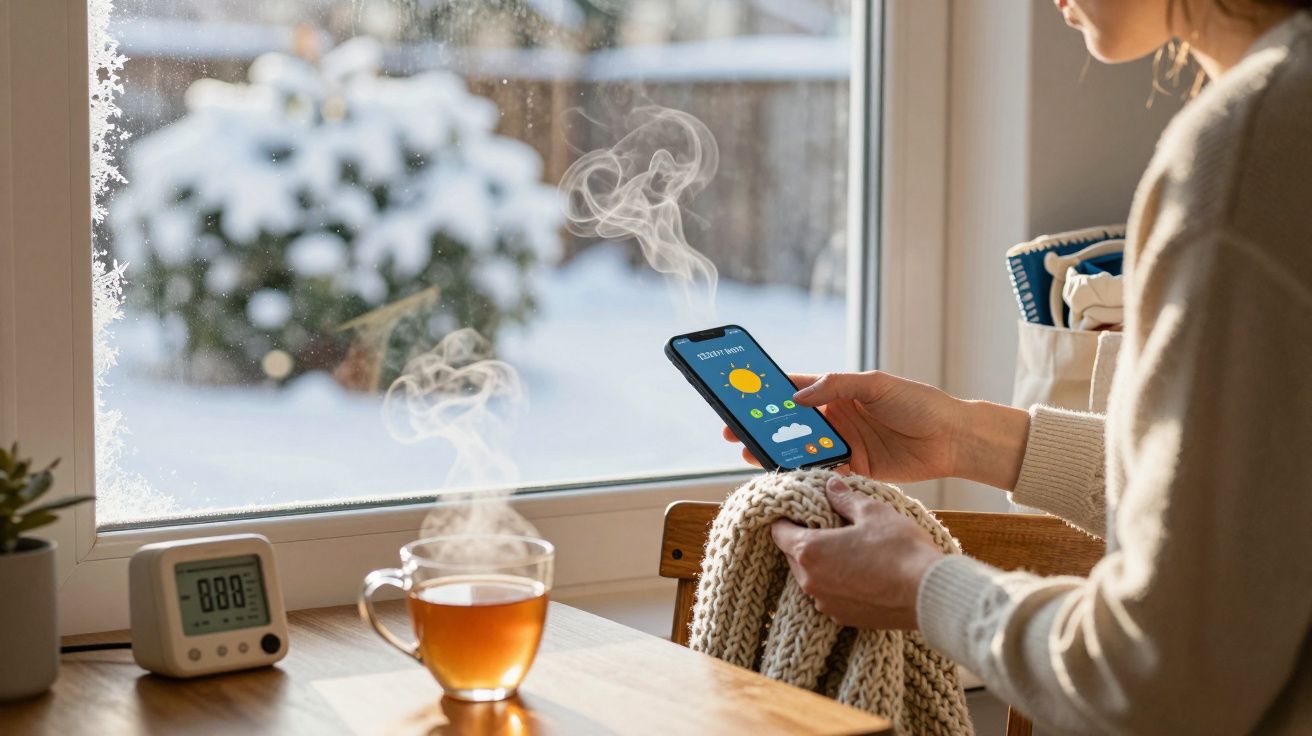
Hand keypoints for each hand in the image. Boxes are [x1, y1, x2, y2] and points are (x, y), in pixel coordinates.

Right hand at [722, 371, 1029, 488]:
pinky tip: (785, 476)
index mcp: (839, 392)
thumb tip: (798, 396)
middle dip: (763, 428)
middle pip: (791, 423)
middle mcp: (837, 418)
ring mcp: (844, 444)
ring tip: (751, 455)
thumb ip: (837, 386)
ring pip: (802, 449)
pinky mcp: (855, 469)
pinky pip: (822, 472)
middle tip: (735, 433)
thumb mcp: (876, 384)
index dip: (767, 395)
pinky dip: (804, 474)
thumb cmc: (919, 403)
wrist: (953, 439)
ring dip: (777, 453)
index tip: (740, 399)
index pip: (794, 390)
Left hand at [770, 477, 944, 629]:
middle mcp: (810, 581)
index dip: (787, 519)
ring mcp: (826, 603)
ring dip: (822, 564)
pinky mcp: (844, 618)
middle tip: (829, 527)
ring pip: (812, 577)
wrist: (927, 594)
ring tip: (848, 550)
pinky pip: (829, 595)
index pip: (779, 532)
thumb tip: (831, 484)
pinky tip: (861, 573)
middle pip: (794, 555)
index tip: (799, 512)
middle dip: (806, 540)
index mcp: (810, 551)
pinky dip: (837, 584)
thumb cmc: (899, 549)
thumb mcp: (872, 512)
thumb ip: (844, 498)